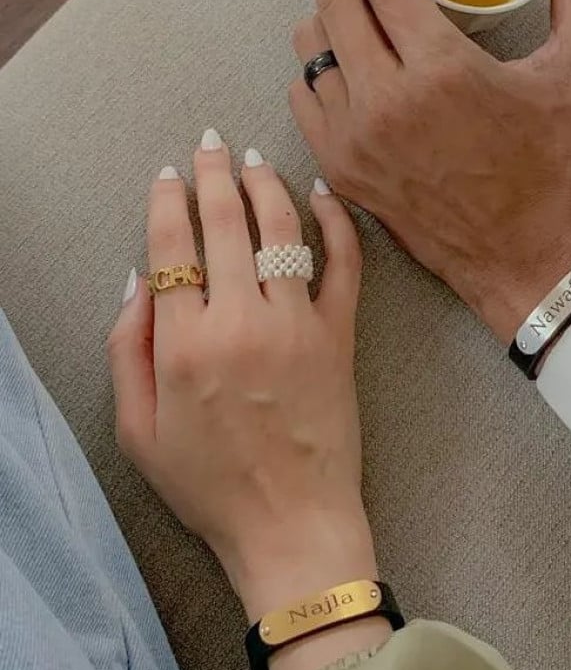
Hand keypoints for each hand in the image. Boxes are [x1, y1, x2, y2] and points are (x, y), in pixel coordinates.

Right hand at [107, 132, 374, 625]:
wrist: (292, 525)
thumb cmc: (211, 488)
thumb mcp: (138, 431)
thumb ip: (127, 350)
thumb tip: (139, 280)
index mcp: (183, 345)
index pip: (172, 247)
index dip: (165, 200)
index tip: (166, 174)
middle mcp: (240, 323)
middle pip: (224, 223)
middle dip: (212, 173)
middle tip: (209, 144)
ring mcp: (297, 326)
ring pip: (282, 231)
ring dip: (266, 184)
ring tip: (254, 159)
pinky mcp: (340, 338)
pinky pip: (345, 265)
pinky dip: (338, 223)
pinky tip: (324, 195)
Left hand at [289, 0, 570, 342]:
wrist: (523, 254)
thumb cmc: (554, 165)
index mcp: (441, 71)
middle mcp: (385, 103)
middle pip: (334, 1)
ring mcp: (354, 141)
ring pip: (309, 49)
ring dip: (331, 16)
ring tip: (362, 12)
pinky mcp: (342, 170)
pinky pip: (303, 98)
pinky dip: (320, 72)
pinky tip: (350, 67)